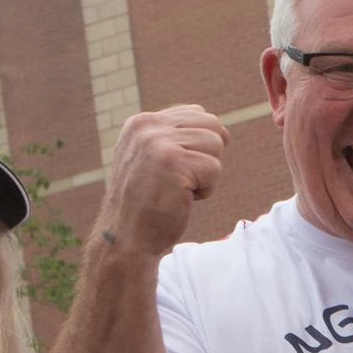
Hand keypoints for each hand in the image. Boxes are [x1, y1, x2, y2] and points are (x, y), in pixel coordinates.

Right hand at [98, 107, 228, 256]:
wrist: (127, 239)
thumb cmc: (148, 202)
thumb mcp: (154, 159)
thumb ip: (179, 138)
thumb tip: (224, 131)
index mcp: (142, 122)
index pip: (196, 113)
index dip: (198, 146)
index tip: (173, 170)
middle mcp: (148, 126)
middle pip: (212, 125)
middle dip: (206, 156)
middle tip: (178, 180)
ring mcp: (159, 142)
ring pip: (216, 145)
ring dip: (206, 175)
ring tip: (177, 189)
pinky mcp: (173, 162)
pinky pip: (215, 169)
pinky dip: (206, 190)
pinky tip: (180, 198)